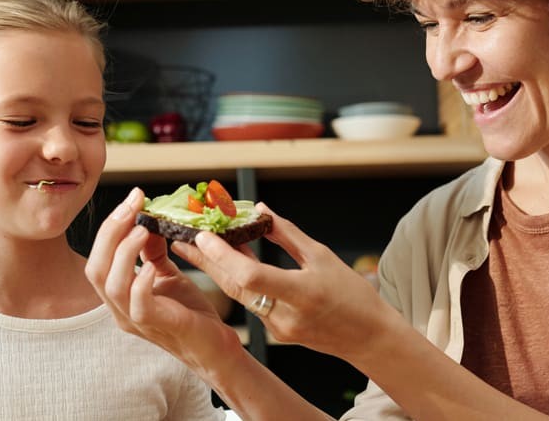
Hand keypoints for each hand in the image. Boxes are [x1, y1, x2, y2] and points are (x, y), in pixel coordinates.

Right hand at [85, 188, 244, 372]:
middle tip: (133, 205)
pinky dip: (142, 282)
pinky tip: (153, 266)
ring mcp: (135, 320)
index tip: (133, 198)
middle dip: (111, 232)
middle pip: (96, 269)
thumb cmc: (189, 313)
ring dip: (124, 253)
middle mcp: (120, 309)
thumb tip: (147, 220)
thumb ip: (152, 252)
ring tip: (142, 231)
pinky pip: (138, 305)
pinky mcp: (157, 326)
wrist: (214, 346)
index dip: (110, 226)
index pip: (98, 257)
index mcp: (119, 294)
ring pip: (112, 285)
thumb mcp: (166, 274)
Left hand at [172, 203, 392, 359]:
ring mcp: (277, 328)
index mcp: (301, 293)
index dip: (224, 255)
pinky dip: (235, 280)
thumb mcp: (322, 257)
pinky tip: (223, 262)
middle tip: (181, 236)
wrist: (368, 338)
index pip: (251, 276)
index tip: (204, 235)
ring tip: (192, 245)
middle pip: (235, 285)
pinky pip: (249, 301)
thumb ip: (287, 234)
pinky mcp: (274, 332)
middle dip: (205, 260)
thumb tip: (260, 210)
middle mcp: (284, 315)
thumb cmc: (352, 295)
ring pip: (238, 294)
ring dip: (216, 269)